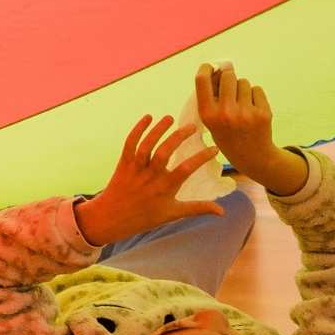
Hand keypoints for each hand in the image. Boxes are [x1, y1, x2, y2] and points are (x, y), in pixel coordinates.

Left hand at [74, 116, 223, 246]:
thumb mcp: (173, 214)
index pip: (186, 169)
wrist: (111, 218)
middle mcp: (150, 176)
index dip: (201, 157)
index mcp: (165, 188)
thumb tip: (222, 211)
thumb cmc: (145, 217)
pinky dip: (137, 129)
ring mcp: (136, 168)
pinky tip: (148, 117)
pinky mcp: (124, 163)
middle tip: (193, 127)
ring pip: (146, 145)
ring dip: (158, 129)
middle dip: (179, 137)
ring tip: (170, 118)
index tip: (214, 148)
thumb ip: (197, 208)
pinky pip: (129, 143)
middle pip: (164, 152)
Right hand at [196, 64, 307, 194]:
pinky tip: (252, 109)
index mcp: (208, 115)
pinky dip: (255, 95)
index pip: (202, 81)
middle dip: (228, 77)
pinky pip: (257, 90)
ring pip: (244, 82)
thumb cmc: (228, 135)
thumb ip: (211, 98)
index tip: (210, 66)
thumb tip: (218, 69)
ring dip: (242, 88)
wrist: (252, 157)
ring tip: (242, 104)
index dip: (206, 68)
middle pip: (228, 76)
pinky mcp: (263, 112)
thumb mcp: (211, 121)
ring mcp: (246, 113)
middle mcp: (226, 113)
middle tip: (230, 86)